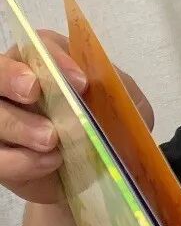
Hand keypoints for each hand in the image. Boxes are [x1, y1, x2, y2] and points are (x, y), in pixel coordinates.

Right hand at [0, 32, 152, 204]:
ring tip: (51, 140)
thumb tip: (108, 86)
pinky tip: (50, 162)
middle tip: (33, 92)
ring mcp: (2, 120)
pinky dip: (21, 160)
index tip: (80, 81)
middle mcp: (15, 87)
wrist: (97, 179)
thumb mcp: (124, 110)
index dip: (56, 59)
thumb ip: (118, 92)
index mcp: (47, 65)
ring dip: (19, 125)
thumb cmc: (106, 134)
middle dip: (11, 77)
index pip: (40, 47)